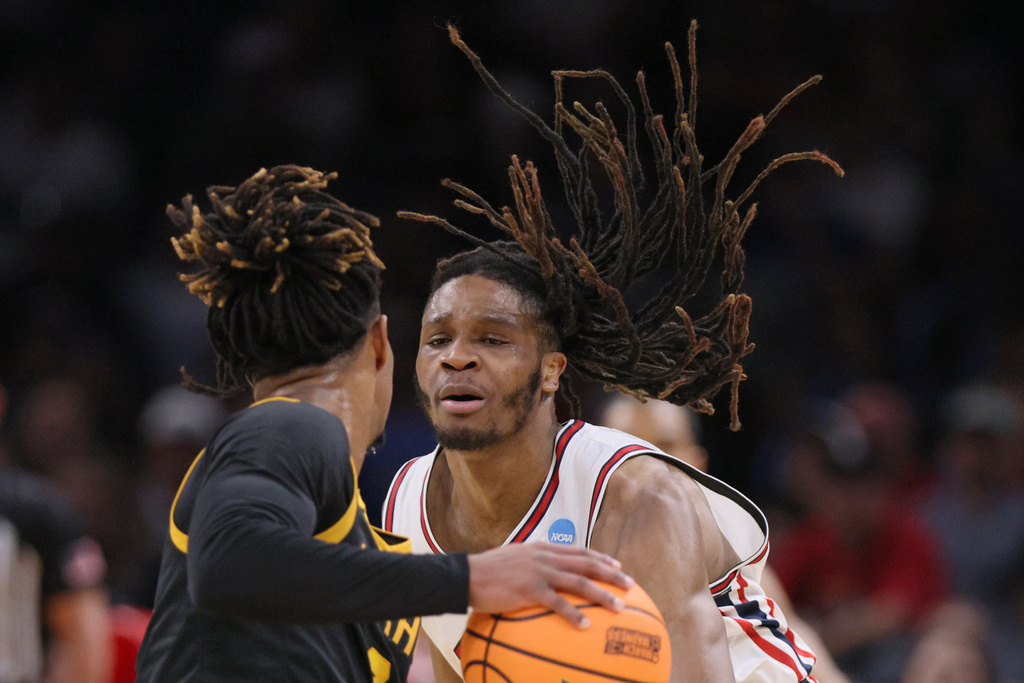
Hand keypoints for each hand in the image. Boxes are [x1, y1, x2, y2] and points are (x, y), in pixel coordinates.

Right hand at [466, 542, 633, 628]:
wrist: (466, 575)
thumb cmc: (487, 571)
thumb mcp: (513, 558)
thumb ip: (531, 563)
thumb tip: (543, 575)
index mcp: (542, 548)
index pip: (578, 550)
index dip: (600, 557)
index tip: (617, 565)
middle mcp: (545, 557)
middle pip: (586, 563)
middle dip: (612, 573)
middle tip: (631, 585)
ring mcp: (539, 572)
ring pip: (579, 582)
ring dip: (602, 594)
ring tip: (619, 607)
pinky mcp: (530, 589)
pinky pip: (558, 603)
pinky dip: (574, 614)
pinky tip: (585, 626)